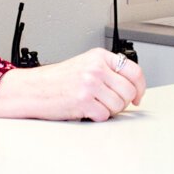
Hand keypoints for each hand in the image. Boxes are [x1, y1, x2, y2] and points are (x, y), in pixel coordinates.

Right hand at [0, 47, 146, 121]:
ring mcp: (90, 84)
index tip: (138, 96)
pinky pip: (104, 116)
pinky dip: (97, 117)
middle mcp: (96, 68)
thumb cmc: (56, 80)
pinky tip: (86, 110)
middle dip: (123, 102)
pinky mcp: (83, 101)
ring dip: (109, 110)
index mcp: (99, 56)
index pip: (133, 71)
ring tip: (94, 106)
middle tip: (110, 104)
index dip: (140, 87)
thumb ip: (107, 71)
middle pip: (128, 91)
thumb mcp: (84, 64)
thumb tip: (132, 86)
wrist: (32, 89)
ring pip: (118, 105)